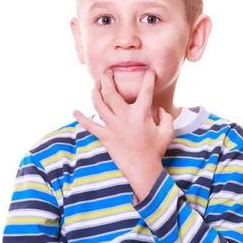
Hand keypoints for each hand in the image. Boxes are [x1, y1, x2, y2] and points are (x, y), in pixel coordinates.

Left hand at [72, 69, 173, 200]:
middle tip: (107, 72)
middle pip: (111, 92)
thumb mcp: (167, 132)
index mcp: (141, 114)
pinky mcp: (105, 136)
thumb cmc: (155, 151)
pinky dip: (81, 119)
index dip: (149, 79)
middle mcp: (124, 117)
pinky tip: (74, 112)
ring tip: (95, 85)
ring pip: (99, 104)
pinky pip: (90, 126)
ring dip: (95, 92)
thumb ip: (166, 117)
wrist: (142, 170)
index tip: (150, 72)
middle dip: (107, 79)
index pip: (146, 90)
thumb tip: (159, 109)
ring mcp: (112, 126)